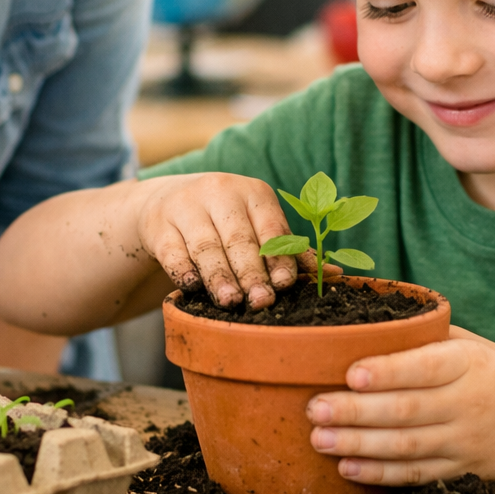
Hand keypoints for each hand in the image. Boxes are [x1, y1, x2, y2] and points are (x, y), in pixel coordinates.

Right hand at [134, 172, 297, 308]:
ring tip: (230, 301)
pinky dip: (183, 269)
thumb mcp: (257, 225)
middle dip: (251, 272)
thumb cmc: (226, 220)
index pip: (271, 227)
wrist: (167, 201)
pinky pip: (172, 250)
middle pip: (239, 238)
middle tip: (261, 301)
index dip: (278, 257)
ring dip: (219, 276)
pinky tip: (192, 286)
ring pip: (206, 246)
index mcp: (254, 193)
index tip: (284, 284)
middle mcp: (220, 192)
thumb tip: (335, 273)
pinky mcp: (159, 224)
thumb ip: (290, 249)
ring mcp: (186, 206)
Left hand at [305, 325, 494, 484]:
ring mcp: (466, 440)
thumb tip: (368, 319)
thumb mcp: (472, 343)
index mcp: (468, 363)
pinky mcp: (463, 470)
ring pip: (407, 446)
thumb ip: (427, 335)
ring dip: (359, 445)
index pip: (424, 367)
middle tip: (314, 409)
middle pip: (406, 410)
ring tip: (320, 440)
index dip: (387, 372)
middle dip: (355, 412)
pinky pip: (418, 475)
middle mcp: (468, 402)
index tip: (350, 373)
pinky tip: (349, 469)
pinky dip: (382, 474)